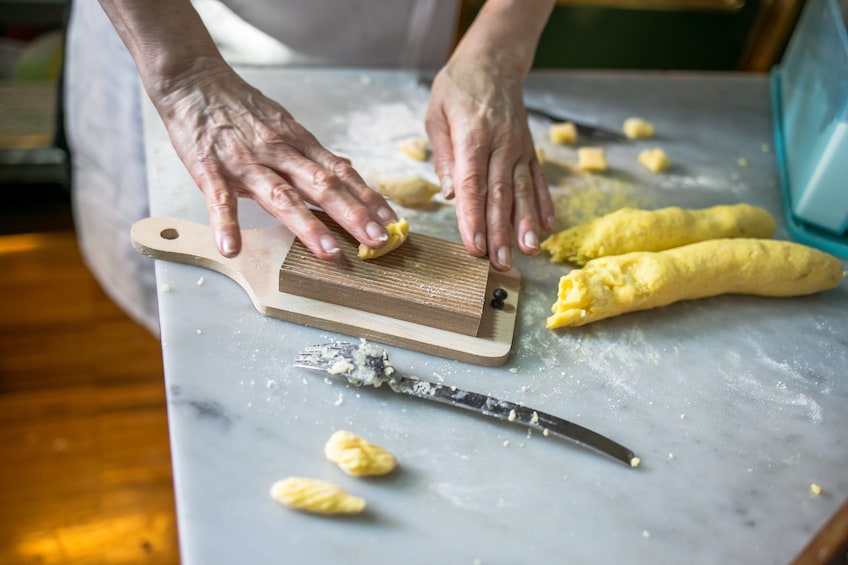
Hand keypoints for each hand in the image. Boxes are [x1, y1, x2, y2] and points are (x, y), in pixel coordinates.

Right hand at [157, 59, 395, 258]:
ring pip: (281, 196)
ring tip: (328, 252)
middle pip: (322, 186)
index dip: (369, 199)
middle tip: (377, 241)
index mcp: (299, 145)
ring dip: (307, 225)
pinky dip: (226, 223)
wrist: (194, 79)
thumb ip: (311, 155)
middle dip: (353, 215)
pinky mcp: (209, 168)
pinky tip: (232, 247)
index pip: (342, 174)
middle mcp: (279, 153)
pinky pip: (219, 199)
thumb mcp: (285, 126)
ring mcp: (245, 162)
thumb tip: (345, 174)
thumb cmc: (241, 108)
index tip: (392, 223)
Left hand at [425, 62, 553, 270]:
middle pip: (499, 195)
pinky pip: (538, 180)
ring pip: (522, 191)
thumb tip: (451, 194)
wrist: (494, 60)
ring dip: (524, 224)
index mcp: (473, 137)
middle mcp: (501, 145)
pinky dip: (543, 204)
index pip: (473, 185)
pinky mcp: (529, 150)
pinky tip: (547, 227)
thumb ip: (444, 156)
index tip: (474, 245)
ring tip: (527, 252)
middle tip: (499, 262)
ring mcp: (519, 148)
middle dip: (500, 232)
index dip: (473, 218)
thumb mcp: (437, 114)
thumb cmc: (458, 87)